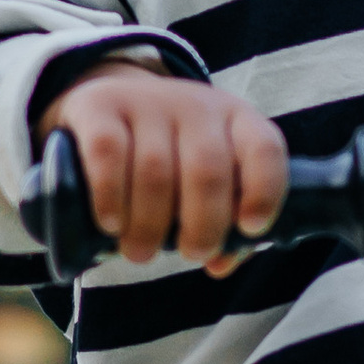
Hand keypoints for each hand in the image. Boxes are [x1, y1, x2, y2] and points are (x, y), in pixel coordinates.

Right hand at [34, 66, 288, 270]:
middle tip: (191, 254)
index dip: (264, 192)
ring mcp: (146, 102)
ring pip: (154, 171)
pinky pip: (108, 153)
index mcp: (235, 120)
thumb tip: (220, 265)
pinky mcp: (99, 105)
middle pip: (207, 170)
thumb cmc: (171, 154)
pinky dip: (110, 197)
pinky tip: (111, 223)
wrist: (111, 98)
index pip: (264, 148)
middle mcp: (195, 106)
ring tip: (141, 252)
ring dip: (149, 225)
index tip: (249, 228)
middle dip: (203, 225)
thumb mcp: (206, 175)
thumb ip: (224, 220)